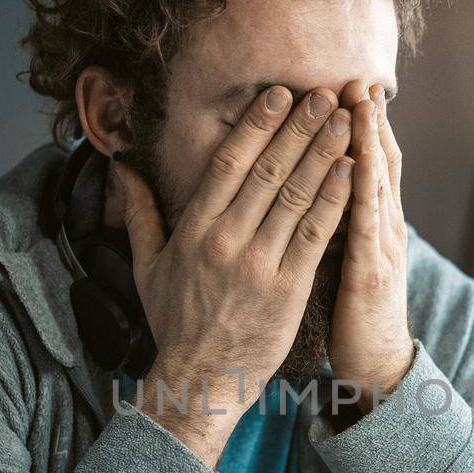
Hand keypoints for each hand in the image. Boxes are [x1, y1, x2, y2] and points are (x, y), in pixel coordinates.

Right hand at [114, 86, 352, 465]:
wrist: (201, 379)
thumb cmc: (176, 322)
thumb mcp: (147, 267)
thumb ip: (140, 214)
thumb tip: (121, 169)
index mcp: (194, 231)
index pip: (228, 165)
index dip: (256, 126)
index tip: (279, 95)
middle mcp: (226, 242)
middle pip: (267, 172)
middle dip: (298, 129)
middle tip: (323, 93)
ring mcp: (258, 266)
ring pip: (295, 197)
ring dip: (323, 154)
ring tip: (344, 121)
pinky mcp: (288, 290)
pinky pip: (315, 235)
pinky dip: (335, 200)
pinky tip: (352, 172)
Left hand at [328, 81, 414, 413]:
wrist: (376, 361)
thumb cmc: (352, 309)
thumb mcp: (343, 254)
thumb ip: (333, 216)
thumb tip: (312, 181)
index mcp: (371, 220)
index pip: (366, 159)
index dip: (360, 122)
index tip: (347, 82)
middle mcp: (383, 226)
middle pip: (377, 161)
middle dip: (368, 119)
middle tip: (358, 77)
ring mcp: (381, 249)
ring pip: (376, 186)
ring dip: (370, 143)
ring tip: (362, 105)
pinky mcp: (371, 275)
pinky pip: (366, 228)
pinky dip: (362, 193)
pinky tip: (354, 166)